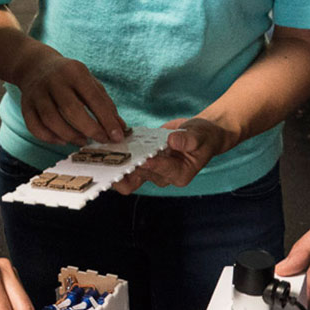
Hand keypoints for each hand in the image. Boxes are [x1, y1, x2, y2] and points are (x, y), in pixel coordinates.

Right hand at [14, 50, 127, 145]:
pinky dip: (49, 138)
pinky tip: (62, 140)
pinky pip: (34, 127)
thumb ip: (106, 104)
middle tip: (101, 140)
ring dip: (69, 135)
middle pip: (70, 109)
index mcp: (75, 72)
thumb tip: (121, 129)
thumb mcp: (89, 82)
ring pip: (51, 120)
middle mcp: (54, 81)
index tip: (117, 136)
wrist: (35, 65)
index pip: (93, 98)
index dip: (107, 119)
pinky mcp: (25, 105)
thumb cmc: (69, 77)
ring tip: (83, 141)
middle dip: (89, 129)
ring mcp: (37, 93)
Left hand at [113, 117, 237, 193]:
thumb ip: (188, 140)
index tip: (142, 157)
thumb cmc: (203, 137)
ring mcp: (152, 169)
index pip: (162, 171)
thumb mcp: (200, 136)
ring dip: (119, 162)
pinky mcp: (144, 161)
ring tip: (105, 151)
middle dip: (127, 166)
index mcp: (180, 174)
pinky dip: (120, 154)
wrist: (199, 134)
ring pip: (130, 172)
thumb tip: (173, 141)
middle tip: (112, 158)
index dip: (151, 165)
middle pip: (141, 176)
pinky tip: (110, 144)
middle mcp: (164, 176)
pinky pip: (129, 161)